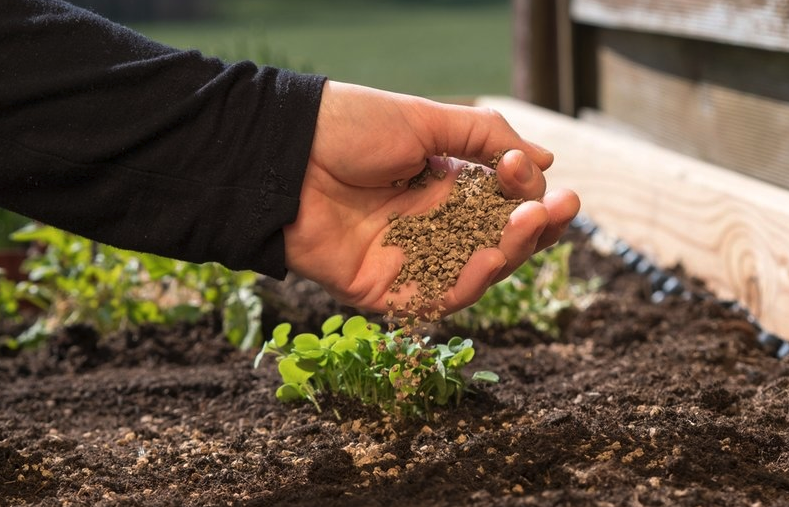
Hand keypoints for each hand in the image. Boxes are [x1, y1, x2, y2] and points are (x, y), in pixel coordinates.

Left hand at [283, 81, 579, 314]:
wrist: (284, 154)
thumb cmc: (350, 129)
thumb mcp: (426, 121)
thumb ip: (487, 138)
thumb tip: (547, 160)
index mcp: (444, 187)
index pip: (503, 204)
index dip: (527, 193)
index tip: (529, 171)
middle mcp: (432, 227)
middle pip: (498, 243)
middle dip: (534, 229)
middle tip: (559, 208)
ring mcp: (409, 261)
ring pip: (475, 274)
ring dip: (509, 253)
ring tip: (527, 225)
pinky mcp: (383, 291)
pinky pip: (434, 300)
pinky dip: (467, 284)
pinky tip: (489, 258)